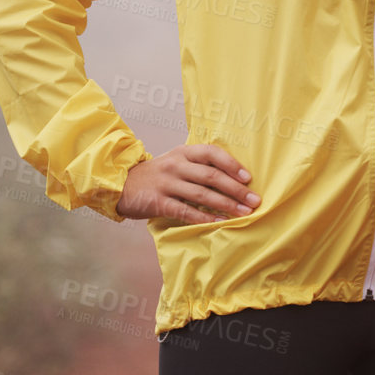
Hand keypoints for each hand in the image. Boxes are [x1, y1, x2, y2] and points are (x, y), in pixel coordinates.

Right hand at [117, 143, 259, 224]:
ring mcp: (166, 183)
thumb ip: (199, 165)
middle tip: (254, 201)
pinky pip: (185, 210)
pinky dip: (204, 217)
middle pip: (211, 176)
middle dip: (236, 189)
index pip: (212, 153)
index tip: (249, 178)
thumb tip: (234, 177)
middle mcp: (176, 165)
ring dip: (226, 204)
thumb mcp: (176, 162)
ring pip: (201, 194)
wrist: (120, 184)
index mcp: (183, 152)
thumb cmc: (157, 175)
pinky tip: (219, 222)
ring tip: (243, 213)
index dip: (232, 164)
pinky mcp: (158, 202)